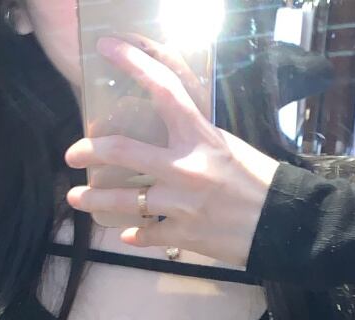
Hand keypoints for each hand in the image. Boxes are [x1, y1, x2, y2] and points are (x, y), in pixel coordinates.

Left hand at [64, 34, 279, 268]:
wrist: (283, 225)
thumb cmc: (261, 183)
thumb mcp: (229, 147)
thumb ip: (196, 140)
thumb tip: (170, 136)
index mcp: (200, 136)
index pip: (163, 89)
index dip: (133, 63)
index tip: (106, 49)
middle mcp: (185, 168)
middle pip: (122, 153)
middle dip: (90, 151)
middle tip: (71, 154)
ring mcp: (181, 204)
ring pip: (125, 201)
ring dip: (95, 200)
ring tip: (76, 199)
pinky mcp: (183, 235)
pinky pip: (147, 234)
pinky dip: (135, 234)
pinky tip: (126, 233)